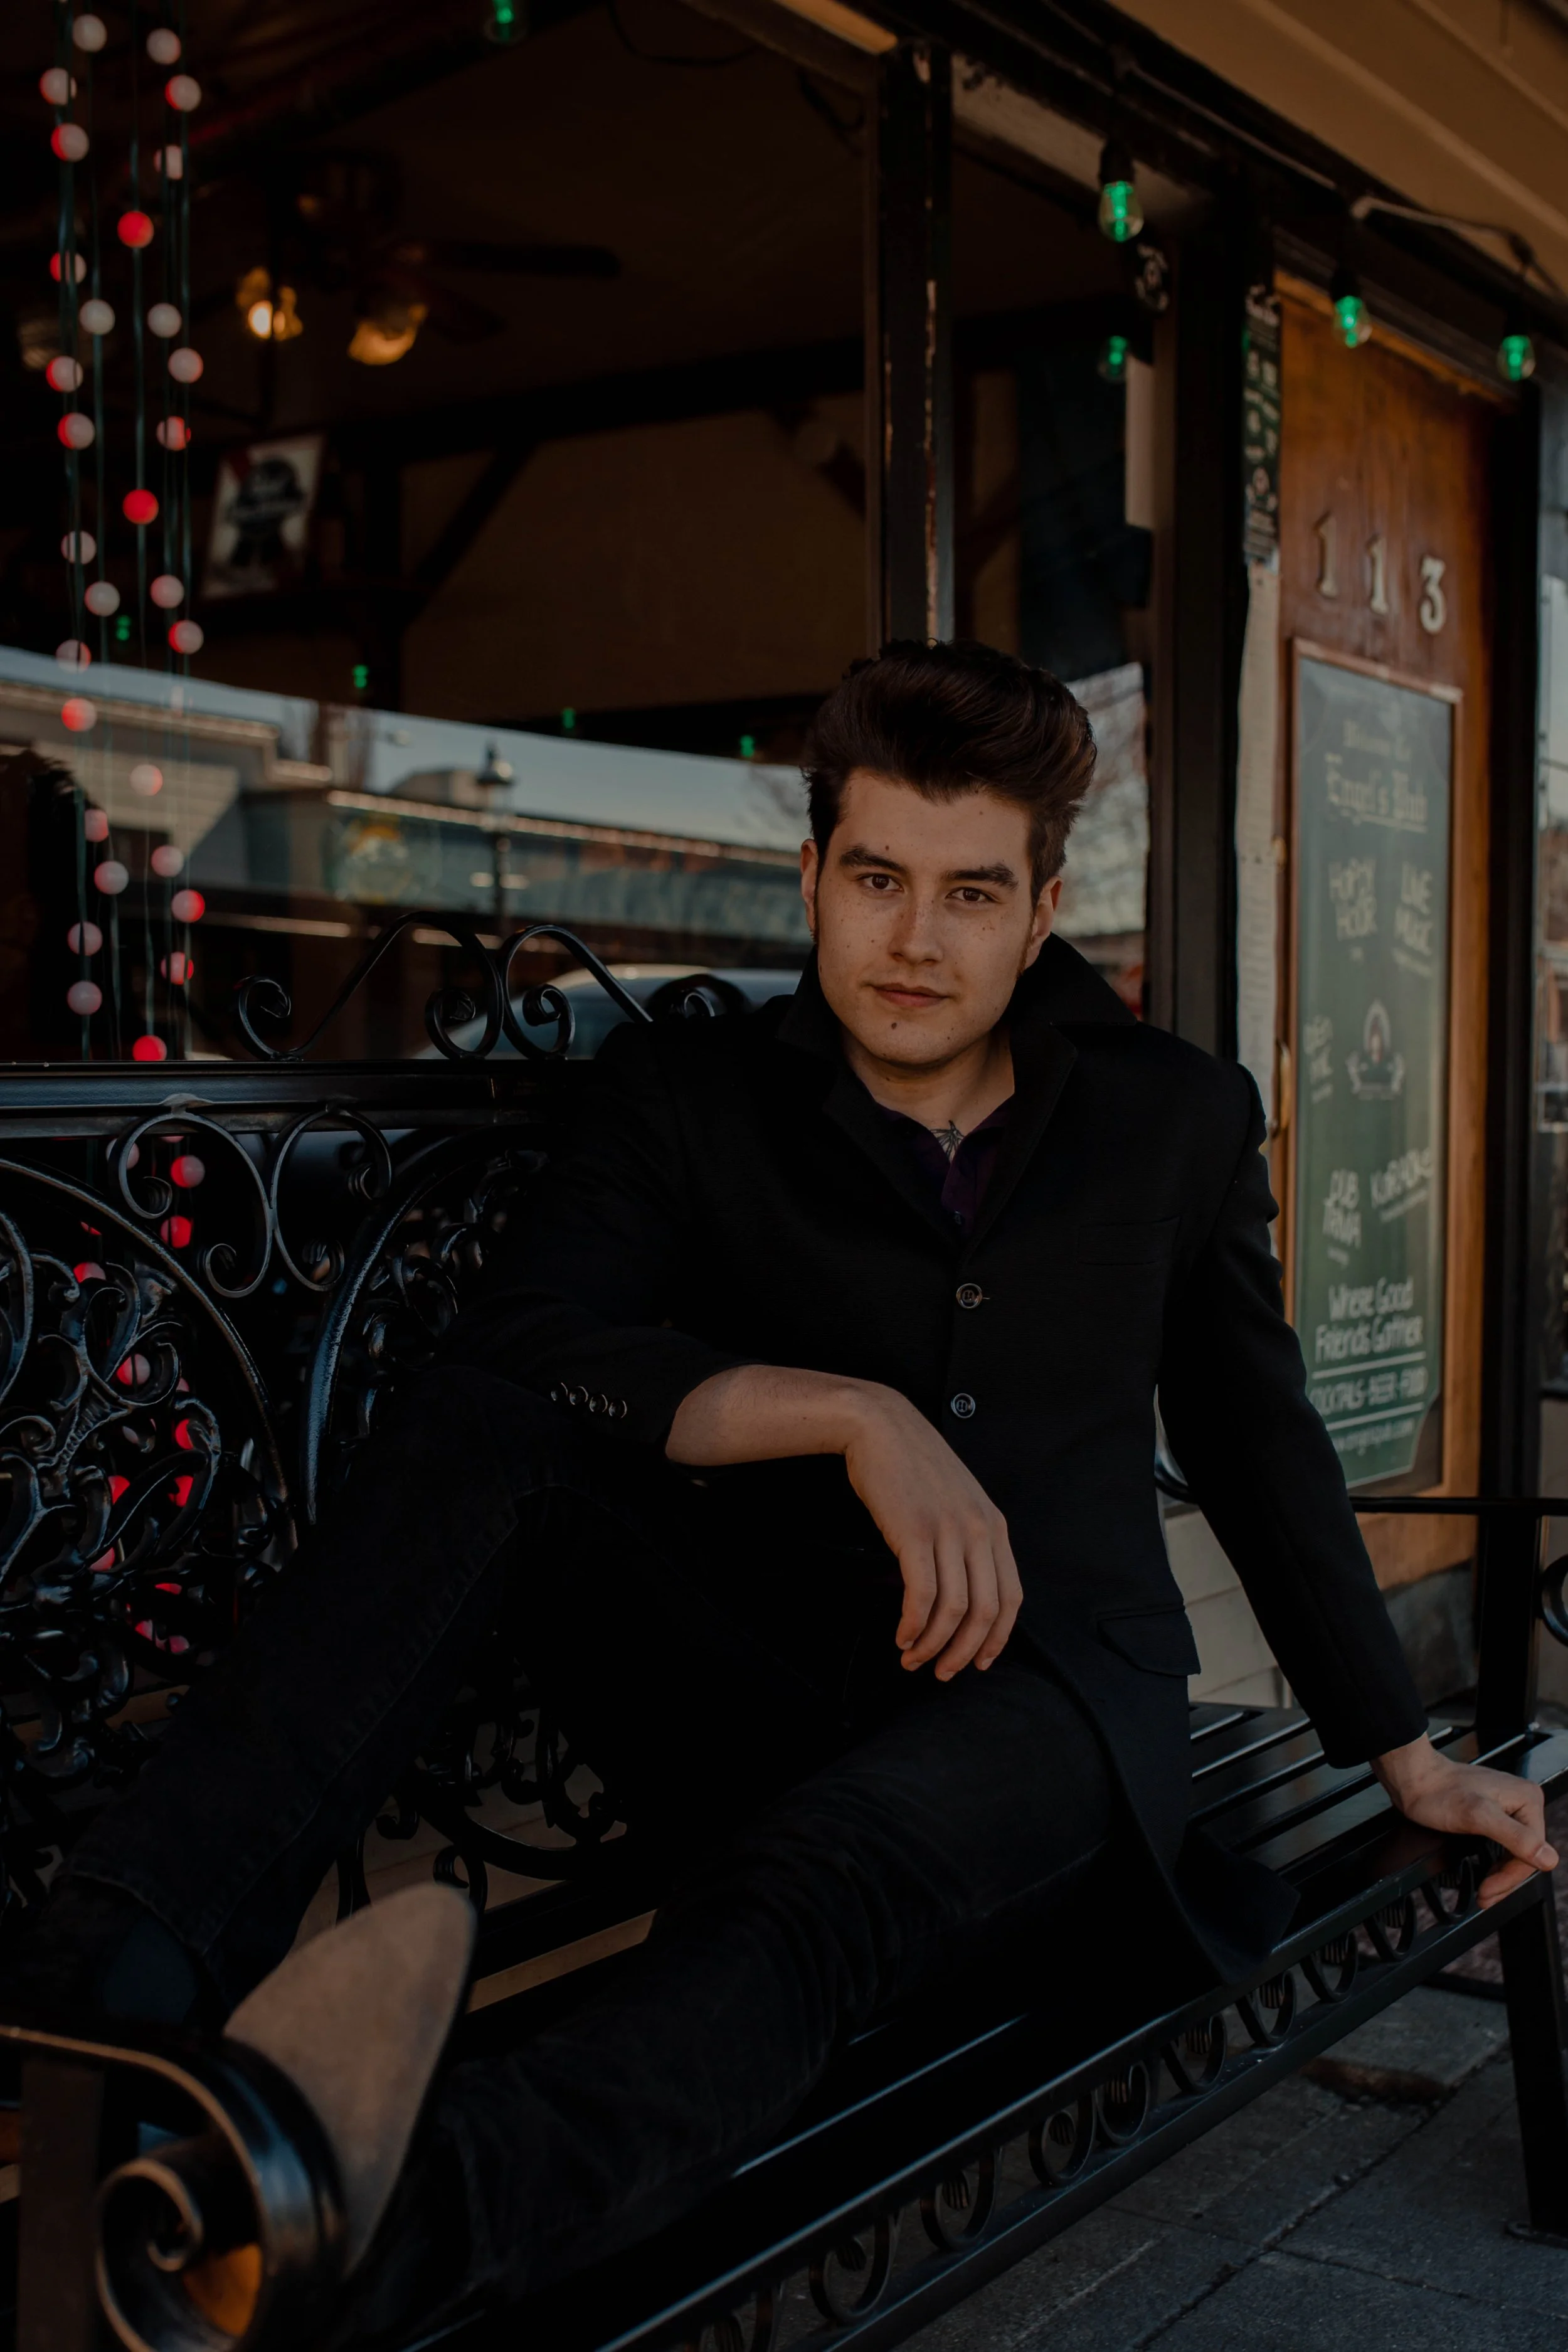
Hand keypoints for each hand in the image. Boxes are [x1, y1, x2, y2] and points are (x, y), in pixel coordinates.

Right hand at [842, 1386, 1021, 1679]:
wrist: (880, 1425)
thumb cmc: (913, 1465)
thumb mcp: (958, 1501)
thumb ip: (967, 1540)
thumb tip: (963, 1591)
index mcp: (995, 1526)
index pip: (1011, 1598)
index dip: (997, 1638)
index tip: (978, 1662)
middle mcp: (979, 1530)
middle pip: (986, 1612)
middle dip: (964, 1652)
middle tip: (943, 1673)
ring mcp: (948, 1531)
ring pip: (954, 1610)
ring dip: (933, 1645)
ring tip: (913, 1658)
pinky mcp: (914, 1532)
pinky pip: (922, 1595)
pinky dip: (913, 1625)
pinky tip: (902, 1636)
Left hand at [1372, 1734, 1558, 1907]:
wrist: (1414, 1778)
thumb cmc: (1437, 1792)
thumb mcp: (1477, 1816)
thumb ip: (1514, 1837)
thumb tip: (1547, 1859)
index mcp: (1528, 1800)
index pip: (1532, 1853)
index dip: (1510, 1878)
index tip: (1488, 1892)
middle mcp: (1524, 1801)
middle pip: (1525, 1855)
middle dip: (1504, 1880)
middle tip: (1484, 1897)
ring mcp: (1510, 1807)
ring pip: (1515, 1853)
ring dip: (1501, 1876)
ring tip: (1484, 1892)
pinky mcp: (1495, 1812)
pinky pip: (1504, 1846)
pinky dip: (1496, 1864)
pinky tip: (1487, 1874)